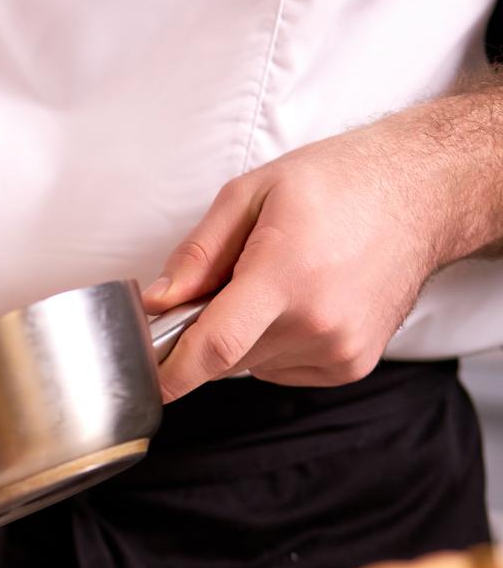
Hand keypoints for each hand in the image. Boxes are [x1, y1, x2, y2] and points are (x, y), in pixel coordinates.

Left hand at [144, 123, 446, 400]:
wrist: (421, 194)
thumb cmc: (338, 184)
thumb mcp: (250, 194)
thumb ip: (197, 253)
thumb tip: (158, 301)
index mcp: (285, 276)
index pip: (214, 347)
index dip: (171, 373)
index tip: (147, 383)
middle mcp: (317, 322)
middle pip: (225, 355)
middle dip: (211, 326)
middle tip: (235, 280)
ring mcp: (339, 348)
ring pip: (252, 363)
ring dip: (248, 334)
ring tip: (283, 282)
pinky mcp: (352, 364)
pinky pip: (284, 368)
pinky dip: (279, 343)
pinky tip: (305, 302)